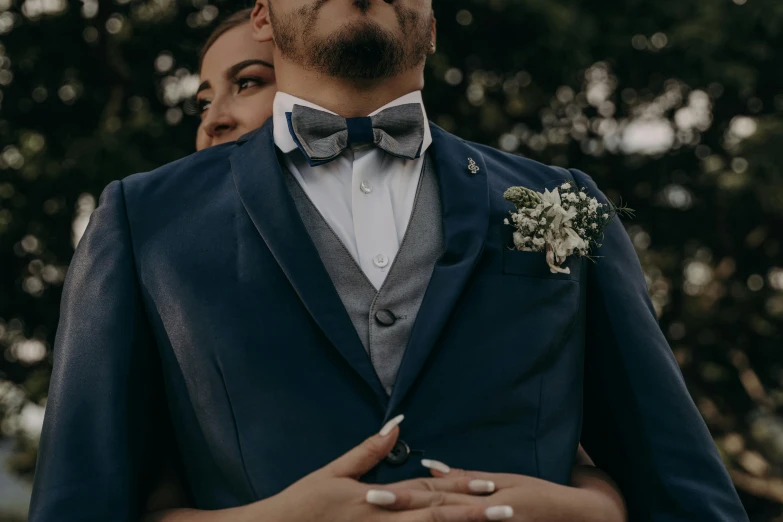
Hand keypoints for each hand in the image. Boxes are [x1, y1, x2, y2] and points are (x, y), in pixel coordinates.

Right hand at [259, 416, 514, 521]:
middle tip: (512, 511)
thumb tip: (397, 424)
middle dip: (475, 515)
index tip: (492, 487)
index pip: (427, 493)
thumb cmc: (302, 504)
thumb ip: (368, 451)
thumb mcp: (334, 473)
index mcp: (378, 499)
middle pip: (436, 518)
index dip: (461, 490)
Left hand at [365, 459, 625, 521]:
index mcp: (479, 490)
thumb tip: (429, 465)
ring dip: (420, 518)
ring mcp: (492, 519)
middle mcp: (482, 505)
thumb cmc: (538, 496)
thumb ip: (465, 477)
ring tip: (388, 518)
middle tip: (369, 502)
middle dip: (401, 505)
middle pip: (435, 505)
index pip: (434, 490)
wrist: (581, 514)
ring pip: (451, 520)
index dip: (402, 491)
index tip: (370, 491)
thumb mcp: (502, 480)